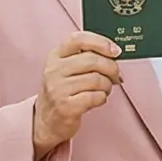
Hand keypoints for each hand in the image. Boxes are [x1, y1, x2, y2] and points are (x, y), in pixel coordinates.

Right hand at [33, 32, 121, 159]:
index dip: (100, 42)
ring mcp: (58, 89)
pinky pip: (96, 97)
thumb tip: (114, 53)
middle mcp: (54, 70)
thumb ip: (85, 57)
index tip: (115, 50)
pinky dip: (102, 98)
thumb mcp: (65, 69)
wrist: (46, 121)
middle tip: (115, 75)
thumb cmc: (62, 92)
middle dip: (112, 68)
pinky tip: (97, 99)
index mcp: (55, 56)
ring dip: (107, 85)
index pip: (78, 39)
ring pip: (97, 79)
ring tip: (104, 89)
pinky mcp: (65, 106)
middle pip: (93, 60)